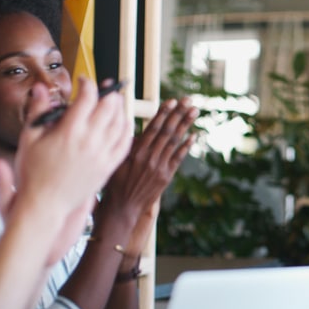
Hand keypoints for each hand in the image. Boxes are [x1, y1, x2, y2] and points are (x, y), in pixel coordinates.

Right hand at [10, 79, 133, 264]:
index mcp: (69, 131)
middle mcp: (89, 141)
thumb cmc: (33, 173)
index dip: (88, 84)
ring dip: (120, 109)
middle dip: (108, 93)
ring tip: (115, 102)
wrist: (44, 204)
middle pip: (109, 107)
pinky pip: (125, 144)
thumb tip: (40, 88)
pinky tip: (124, 124)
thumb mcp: (29, 138)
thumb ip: (37, 110)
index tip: (83, 81)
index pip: (88, 97)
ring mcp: (101, 155)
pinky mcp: (107, 168)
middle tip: (105, 88)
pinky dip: (127, 130)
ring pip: (120, 124)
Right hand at [96, 97, 197, 230]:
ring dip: (185, 125)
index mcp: (136, 152)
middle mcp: (149, 158)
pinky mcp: (166, 177)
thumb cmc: (115, 182)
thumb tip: (136, 131)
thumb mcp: (116, 161)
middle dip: (178, 113)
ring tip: (194, 111)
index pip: (152, 128)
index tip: (172, 100)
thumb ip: (127, 145)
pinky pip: (178, 158)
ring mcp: (159, 168)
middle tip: (188, 100)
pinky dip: (186, 146)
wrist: (122, 208)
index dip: (163, 113)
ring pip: (174, 142)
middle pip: (166, 131)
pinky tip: (194, 135)